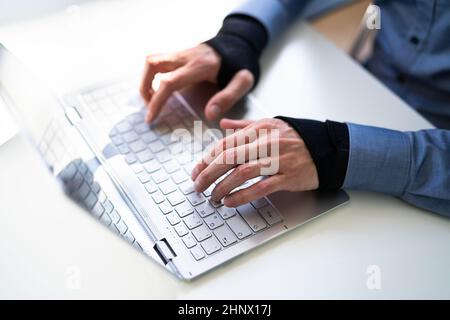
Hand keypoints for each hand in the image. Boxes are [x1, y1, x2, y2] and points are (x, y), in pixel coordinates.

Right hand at [140, 44, 253, 122]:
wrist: (239, 43)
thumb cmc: (240, 65)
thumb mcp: (242, 82)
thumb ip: (227, 98)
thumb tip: (210, 115)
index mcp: (199, 65)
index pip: (169, 82)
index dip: (157, 101)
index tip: (151, 117)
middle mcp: (186, 56)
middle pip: (152, 65)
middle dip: (144, 88)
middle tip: (150, 107)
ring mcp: (181, 53)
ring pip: (151, 61)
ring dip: (146, 81)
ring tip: (152, 99)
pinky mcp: (179, 54)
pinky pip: (158, 62)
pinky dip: (152, 76)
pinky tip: (159, 89)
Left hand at [191, 118, 318, 206]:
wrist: (326, 148)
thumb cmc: (295, 137)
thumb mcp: (269, 125)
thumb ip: (244, 125)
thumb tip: (222, 123)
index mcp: (258, 129)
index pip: (225, 143)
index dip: (207, 158)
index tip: (196, 171)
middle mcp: (266, 142)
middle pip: (229, 157)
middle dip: (209, 173)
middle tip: (198, 186)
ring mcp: (278, 160)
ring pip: (242, 173)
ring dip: (223, 187)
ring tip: (212, 197)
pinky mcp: (288, 177)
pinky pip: (261, 187)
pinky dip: (242, 196)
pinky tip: (230, 201)